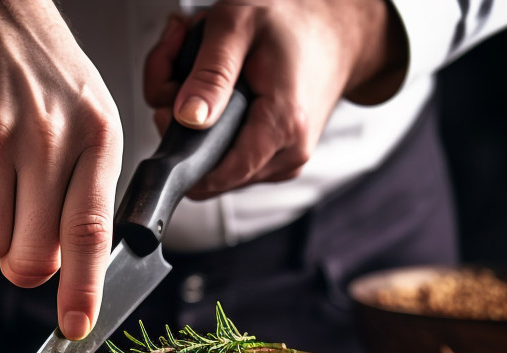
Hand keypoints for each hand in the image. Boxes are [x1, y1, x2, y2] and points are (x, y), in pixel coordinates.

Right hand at [0, 0, 122, 340]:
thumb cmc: (45, 86)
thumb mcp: (91, 128)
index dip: (82, 289)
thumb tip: (64, 280)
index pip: (89, 232)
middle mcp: (46, 135)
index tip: (74, 328)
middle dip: (19, 263)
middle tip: (17, 227)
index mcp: (95, 140)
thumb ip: (85, 202)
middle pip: (27, 257)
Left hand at [143, 1, 406, 198]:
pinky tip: (219, 96)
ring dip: (195, 125)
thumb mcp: (240, 24)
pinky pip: (227, 160)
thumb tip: (185, 118)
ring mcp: (281, 163)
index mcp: (283, 125)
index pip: (214, 177)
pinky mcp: (274, 163)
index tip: (168, 110)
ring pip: (213, 166)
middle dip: (182, 124)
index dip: (179, 149)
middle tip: (182, 71)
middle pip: (207, 170)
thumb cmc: (294, 21)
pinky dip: (212, 130)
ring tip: (204, 76)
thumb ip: (210, 71)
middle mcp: (286, 155)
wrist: (337, 31)